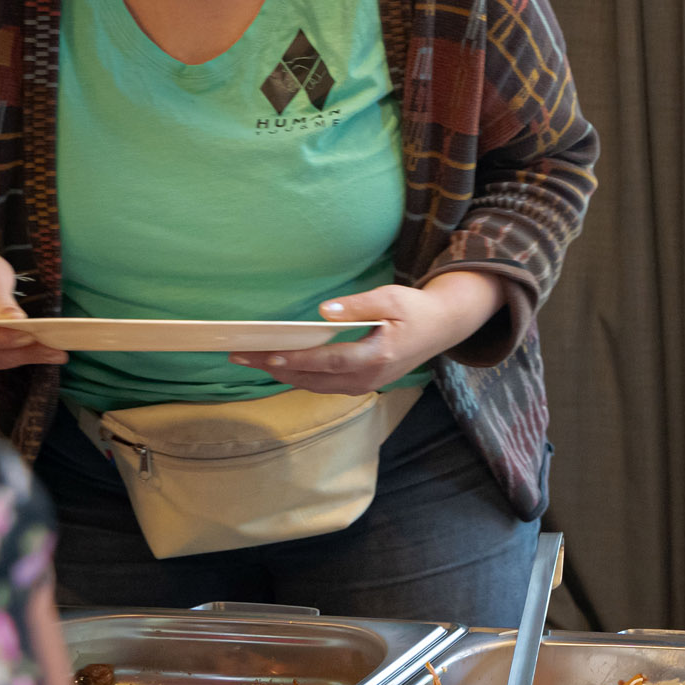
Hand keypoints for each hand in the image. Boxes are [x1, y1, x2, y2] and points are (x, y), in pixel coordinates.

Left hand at [229, 272, 504, 395]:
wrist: (442, 327)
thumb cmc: (416, 309)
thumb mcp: (391, 298)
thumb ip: (358, 306)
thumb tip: (323, 312)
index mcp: (378, 354)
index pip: (329, 360)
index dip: (298, 359)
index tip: (268, 354)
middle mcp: (369, 376)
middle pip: (314, 378)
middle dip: (275, 368)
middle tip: (241, 357)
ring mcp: (366, 383)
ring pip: (316, 386)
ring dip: (284, 375)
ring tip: (253, 362)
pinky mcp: (364, 383)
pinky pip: (325, 385)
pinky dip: (300, 377)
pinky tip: (282, 366)